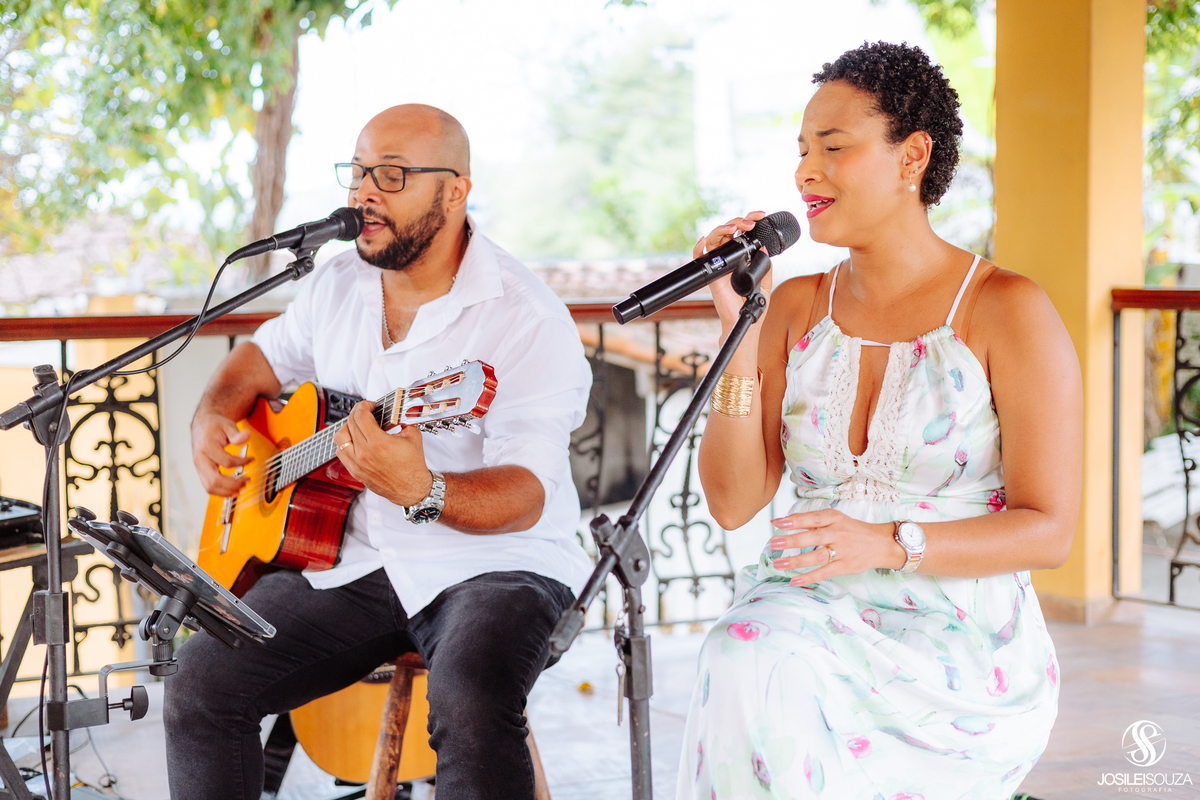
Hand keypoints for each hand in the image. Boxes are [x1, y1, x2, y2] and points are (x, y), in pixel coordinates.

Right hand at [191, 412, 252, 496]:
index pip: (226, 461)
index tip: (251, 459)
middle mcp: (200, 459)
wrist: (202, 425)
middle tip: (247, 480)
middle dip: (233, 484)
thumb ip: (236, 433)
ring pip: (210, 487)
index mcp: (207, 447)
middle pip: (215, 480)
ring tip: (241, 488)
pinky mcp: (201, 471)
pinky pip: (209, 486)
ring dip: (227, 491)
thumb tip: (246, 436)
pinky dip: (220, 491)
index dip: (242, 463)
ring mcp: (199, 467)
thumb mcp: (227, 425)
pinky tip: (232, 490)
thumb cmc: (215, 425)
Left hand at [332, 401, 433, 506]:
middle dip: (357, 413)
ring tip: (356, 426)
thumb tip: (394, 414)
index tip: (369, 406)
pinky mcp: (355, 472)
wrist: (411, 488)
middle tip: (365, 412)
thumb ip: (402, 421)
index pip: (360, 416)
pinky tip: (354, 441)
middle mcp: (364, 453)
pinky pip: (341, 453)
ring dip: (347, 427)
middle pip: (350, 423)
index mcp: (378, 443)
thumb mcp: (413, 436)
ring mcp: (357, 464)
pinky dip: (345, 443)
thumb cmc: (412, 467)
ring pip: (339, 438)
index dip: (363, 406)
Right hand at [693, 211, 774, 330]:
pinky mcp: (711, 274)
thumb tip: (763, 248)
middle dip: (738, 221)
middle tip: (750, 223)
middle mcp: (730, 257)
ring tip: (733, 228)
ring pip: (714, 238)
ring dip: (723, 228)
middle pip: (728, 231)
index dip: (750, 220)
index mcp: (742, 256)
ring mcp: (719, 264)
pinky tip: (704, 240)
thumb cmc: (753, 303)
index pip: (743, 233)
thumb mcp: (765, 282)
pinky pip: (700, 256)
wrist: (745, 319)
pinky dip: (699, 247)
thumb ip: (765, 266)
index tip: (760, 215)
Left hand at [768, 509, 904, 584]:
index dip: (794, 520)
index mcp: (834, 518)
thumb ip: (814, 520)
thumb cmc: (853, 531)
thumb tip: (786, 521)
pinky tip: (795, 580)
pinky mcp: (846, 566)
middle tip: (774, 543)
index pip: (812, 518)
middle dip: (792, 540)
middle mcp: (838, 533)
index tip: (776, 522)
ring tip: (778, 564)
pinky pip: (825, 572)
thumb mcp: (837, 519)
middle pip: (813, 537)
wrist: (882, 544)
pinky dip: (809, 577)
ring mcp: (843, 550)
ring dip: (796, 561)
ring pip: (816, 556)